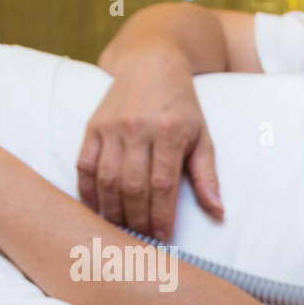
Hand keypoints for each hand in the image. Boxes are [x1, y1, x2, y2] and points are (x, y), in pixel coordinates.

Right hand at [78, 46, 223, 238]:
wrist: (150, 63)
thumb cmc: (181, 106)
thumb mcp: (202, 136)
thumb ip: (207, 175)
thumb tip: (218, 211)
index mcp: (168, 132)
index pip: (163, 185)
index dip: (161, 216)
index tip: (163, 238)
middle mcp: (136, 128)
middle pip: (132, 186)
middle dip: (137, 219)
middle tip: (141, 241)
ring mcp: (110, 127)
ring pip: (107, 179)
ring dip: (113, 210)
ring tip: (121, 230)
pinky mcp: (92, 126)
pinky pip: (85, 165)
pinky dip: (88, 191)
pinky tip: (96, 210)